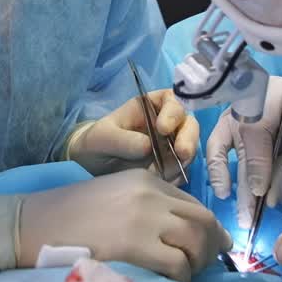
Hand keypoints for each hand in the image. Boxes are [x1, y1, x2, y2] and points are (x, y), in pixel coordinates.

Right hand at [17, 169, 231, 281]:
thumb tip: (178, 235)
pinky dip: (182, 277)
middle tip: (209, 266)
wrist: (32, 224)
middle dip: (212, 245)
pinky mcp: (134, 244)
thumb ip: (144, 206)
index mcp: (144, 179)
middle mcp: (149, 193)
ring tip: (188, 277)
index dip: (207, 228)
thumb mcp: (112, 197)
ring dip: (199, 262)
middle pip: (202, 220)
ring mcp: (143, 217)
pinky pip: (178, 264)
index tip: (210, 247)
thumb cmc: (67, 218)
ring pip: (196, 240)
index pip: (192, 203)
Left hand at [67, 90, 199, 182]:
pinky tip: (162, 181)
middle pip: (188, 125)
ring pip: (189, 148)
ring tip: (163, 173)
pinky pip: (181, 170)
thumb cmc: (96, 142)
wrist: (92, 167)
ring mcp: (170, 145)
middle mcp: (165, 123)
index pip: (171, 100)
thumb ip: (121, 139)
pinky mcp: (171, 166)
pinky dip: (176, 176)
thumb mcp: (101, 137)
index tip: (163, 129)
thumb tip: (147, 146)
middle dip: (188, 138)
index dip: (172, 112)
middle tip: (182, 153)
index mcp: (149, 107)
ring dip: (182, 161)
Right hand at [206, 78, 281, 229]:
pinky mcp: (234, 125)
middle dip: (244, 186)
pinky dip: (222, 170)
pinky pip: (220, 147)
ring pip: (219, 146)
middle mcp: (246, 100)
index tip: (262, 196)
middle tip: (248, 219)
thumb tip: (267, 199)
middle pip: (238, 146)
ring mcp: (237, 112)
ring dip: (225, 179)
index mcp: (271, 96)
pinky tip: (228, 191)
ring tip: (237, 209)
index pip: (255, 132)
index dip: (258, 167)